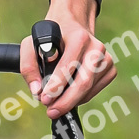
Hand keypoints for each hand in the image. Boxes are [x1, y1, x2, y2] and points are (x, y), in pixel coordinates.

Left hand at [19, 0, 115, 117]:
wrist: (73, 26)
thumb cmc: (51, 37)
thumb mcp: (31, 44)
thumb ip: (28, 67)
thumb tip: (37, 91)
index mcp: (79, 38)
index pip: (68, 67)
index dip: (56, 86)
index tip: (44, 99)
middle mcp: (96, 47)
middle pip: (83, 83)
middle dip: (65, 101)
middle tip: (51, 112)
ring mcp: (106, 58)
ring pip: (89, 90)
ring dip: (71, 101)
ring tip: (56, 104)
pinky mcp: (110, 69)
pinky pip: (95, 91)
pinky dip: (81, 98)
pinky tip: (70, 94)